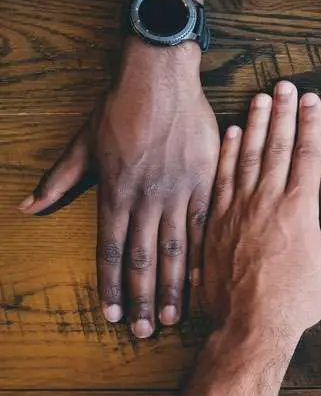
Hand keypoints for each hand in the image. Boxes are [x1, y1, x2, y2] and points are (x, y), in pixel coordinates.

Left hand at [18, 39, 218, 336]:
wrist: (160, 78)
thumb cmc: (120, 107)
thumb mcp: (83, 143)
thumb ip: (60, 179)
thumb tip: (28, 207)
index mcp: (115, 191)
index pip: (110, 250)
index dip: (110, 287)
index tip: (111, 315)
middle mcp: (146, 197)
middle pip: (142, 258)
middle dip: (141, 298)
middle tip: (144, 330)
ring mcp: (178, 190)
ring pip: (175, 248)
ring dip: (171, 285)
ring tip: (170, 315)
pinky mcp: (205, 179)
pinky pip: (205, 223)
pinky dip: (203, 252)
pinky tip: (202, 276)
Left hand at [187, 83, 320, 395]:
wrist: (249, 325)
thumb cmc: (298, 298)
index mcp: (298, 208)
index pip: (306, 153)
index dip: (310, 123)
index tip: (311, 99)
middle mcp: (266, 200)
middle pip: (275, 145)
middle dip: (282, 112)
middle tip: (285, 86)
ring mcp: (237, 208)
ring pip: (246, 155)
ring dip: (254, 123)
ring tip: (260, 98)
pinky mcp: (216, 221)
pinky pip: (221, 177)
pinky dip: (227, 152)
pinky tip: (231, 133)